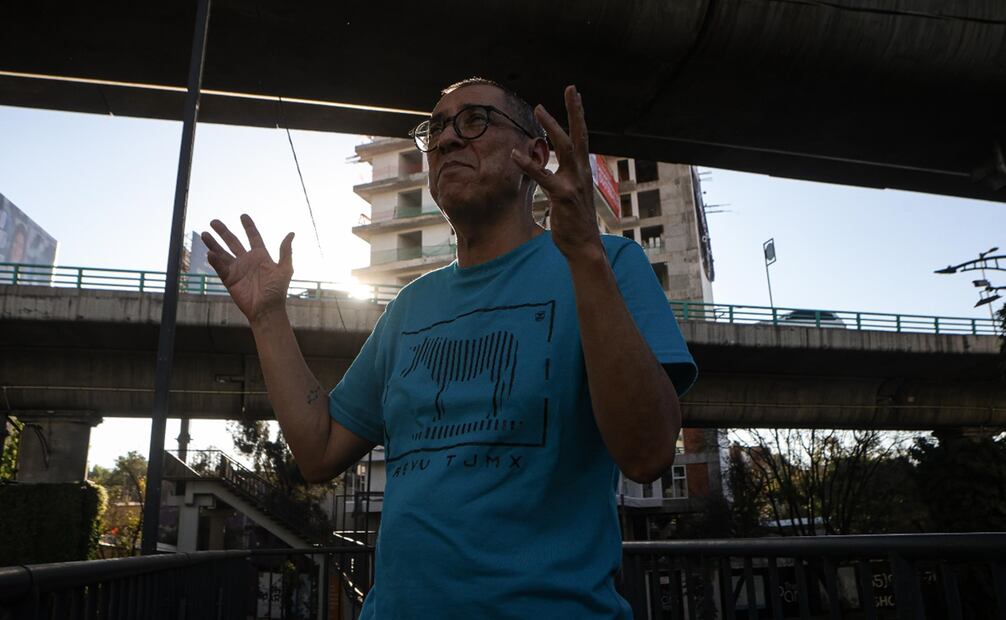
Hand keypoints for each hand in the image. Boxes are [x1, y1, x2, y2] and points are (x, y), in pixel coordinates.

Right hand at [201, 214, 294, 324]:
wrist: (267, 308)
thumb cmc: (277, 290)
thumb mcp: (285, 269)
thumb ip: (286, 251)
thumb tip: (291, 233)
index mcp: (261, 256)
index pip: (253, 237)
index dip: (248, 227)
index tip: (243, 215)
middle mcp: (247, 261)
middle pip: (233, 242)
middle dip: (224, 232)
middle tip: (214, 221)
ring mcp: (237, 269)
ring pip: (222, 253)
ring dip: (213, 244)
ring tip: (205, 234)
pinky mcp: (229, 279)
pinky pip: (220, 267)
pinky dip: (215, 260)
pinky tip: (209, 253)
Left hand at [511, 85, 603, 264]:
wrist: (585, 247)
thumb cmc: (575, 223)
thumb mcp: (572, 196)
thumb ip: (564, 180)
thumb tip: (553, 170)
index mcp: (583, 173)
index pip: (582, 139)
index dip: (579, 116)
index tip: (575, 95)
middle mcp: (582, 174)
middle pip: (579, 136)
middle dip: (575, 111)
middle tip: (570, 89)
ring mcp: (574, 185)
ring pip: (564, 148)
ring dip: (552, 127)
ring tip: (540, 109)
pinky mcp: (563, 197)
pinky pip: (544, 176)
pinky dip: (528, 164)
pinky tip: (515, 155)